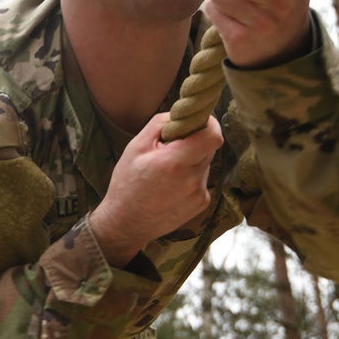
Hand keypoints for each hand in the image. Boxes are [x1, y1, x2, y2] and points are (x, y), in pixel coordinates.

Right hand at [90, 113, 223, 265]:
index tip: (198, 121)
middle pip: (209, 147)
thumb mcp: (135, 147)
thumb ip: (160, 124)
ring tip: (167, 171)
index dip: (209, 124)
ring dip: (191, 160)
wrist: (126, 224)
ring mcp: (199, 194)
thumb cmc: (127, 183)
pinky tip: (171, 185)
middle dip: (195, 141)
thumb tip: (181, 114)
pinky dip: (190, 176)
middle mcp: (192, 179)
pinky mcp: (201, 203)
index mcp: (175, 162)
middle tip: (173, 146)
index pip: (212, 136)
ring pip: (205, 163)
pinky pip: (202, 179)